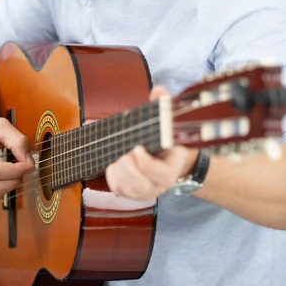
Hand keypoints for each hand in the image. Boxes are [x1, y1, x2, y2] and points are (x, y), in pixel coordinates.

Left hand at [105, 86, 197, 200]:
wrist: (167, 158)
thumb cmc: (166, 138)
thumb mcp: (168, 123)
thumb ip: (163, 107)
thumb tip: (159, 90)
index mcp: (172, 168)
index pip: (163, 175)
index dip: (147, 164)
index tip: (136, 147)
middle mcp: (160, 185)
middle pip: (142, 184)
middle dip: (128, 168)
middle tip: (123, 152)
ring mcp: (147, 191)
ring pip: (129, 189)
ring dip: (119, 172)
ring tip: (117, 156)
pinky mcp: (133, 194)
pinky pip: (119, 191)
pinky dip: (112, 177)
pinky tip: (113, 165)